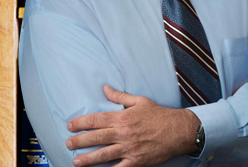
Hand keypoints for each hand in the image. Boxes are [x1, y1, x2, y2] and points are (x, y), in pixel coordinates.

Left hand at [66, 85, 199, 166]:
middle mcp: (124, 133)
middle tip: (68, 143)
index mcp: (123, 117)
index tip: (70, 126)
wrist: (178, 130)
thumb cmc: (159, 115)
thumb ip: (120, 96)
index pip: (96, 119)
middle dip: (79, 141)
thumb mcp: (140, 101)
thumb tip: (105, 88)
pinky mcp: (136, 161)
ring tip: (75, 161)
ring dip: (87, 158)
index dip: (81, 123)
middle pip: (96, 137)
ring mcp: (129, 148)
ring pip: (103, 154)